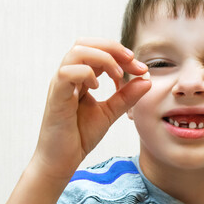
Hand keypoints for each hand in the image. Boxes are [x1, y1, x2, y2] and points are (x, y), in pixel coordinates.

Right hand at [33, 37, 150, 179]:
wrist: (62, 160)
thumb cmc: (80, 135)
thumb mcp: (110, 112)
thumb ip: (127, 96)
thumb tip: (147, 80)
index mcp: (81, 77)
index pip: (98, 51)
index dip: (121, 54)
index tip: (141, 68)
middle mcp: (69, 76)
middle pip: (85, 43)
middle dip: (113, 48)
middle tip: (132, 61)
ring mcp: (60, 84)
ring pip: (77, 52)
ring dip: (103, 58)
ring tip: (118, 74)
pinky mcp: (56, 96)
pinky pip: (67, 72)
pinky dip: (86, 74)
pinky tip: (98, 87)